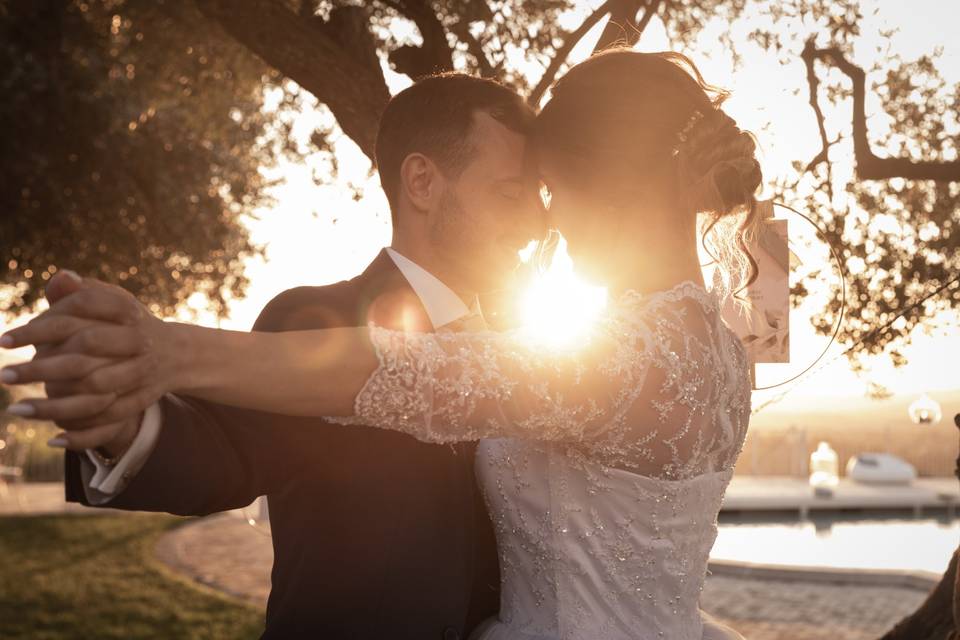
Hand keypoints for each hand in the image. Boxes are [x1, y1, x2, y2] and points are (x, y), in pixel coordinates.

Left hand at [1, 272, 183, 440]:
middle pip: (86, 346)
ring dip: (53, 403)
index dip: (40, 325)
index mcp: (127, 310)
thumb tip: (61, 278)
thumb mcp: (108, 303)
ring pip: (94, 388)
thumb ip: (78, 294)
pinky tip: (51, 437)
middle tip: (3, 376)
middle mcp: (139, 338)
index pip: (79, 310)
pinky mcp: (143, 398)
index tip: (5, 341)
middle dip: (41, 364)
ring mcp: (143, 370)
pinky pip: (109, 418)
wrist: (174, 354)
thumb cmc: (126, 324)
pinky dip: (81, 431)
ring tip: (15, 410)